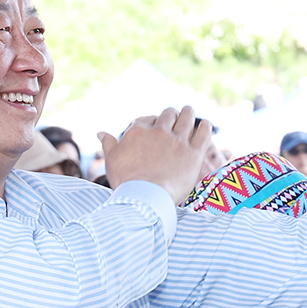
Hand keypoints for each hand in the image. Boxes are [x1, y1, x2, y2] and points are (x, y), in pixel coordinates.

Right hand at [97, 107, 212, 203]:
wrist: (146, 196)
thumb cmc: (126, 181)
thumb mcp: (112, 160)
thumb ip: (109, 144)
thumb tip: (100, 133)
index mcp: (138, 132)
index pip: (145, 120)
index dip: (150, 121)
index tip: (153, 123)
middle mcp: (159, 132)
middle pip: (167, 115)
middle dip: (170, 114)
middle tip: (173, 114)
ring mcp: (177, 141)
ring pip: (186, 119)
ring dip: (187, 113)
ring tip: (188, 111)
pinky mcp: (194, 153)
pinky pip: (203, 134)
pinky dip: (205, 128)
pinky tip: (205, 125)